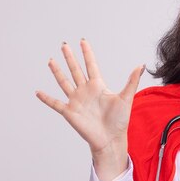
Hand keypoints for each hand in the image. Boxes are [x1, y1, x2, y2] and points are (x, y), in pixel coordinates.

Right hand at [36, 39, 144, 179]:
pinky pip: (55, 103)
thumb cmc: (120, 121)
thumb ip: (132, 81)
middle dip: (70, 57)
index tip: (82, 41)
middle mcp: (86, 91)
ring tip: (51, 61)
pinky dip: (46, 98)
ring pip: (64, 82)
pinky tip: (38, 92)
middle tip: (64, 45)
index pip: (91, 65)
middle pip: (75, 70)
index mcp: (98, 86)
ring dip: (57, 72)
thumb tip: (141, 65)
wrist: (111, 139)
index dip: (87, 53)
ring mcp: (76, 101)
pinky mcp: (70, 112)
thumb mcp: (126, 98)